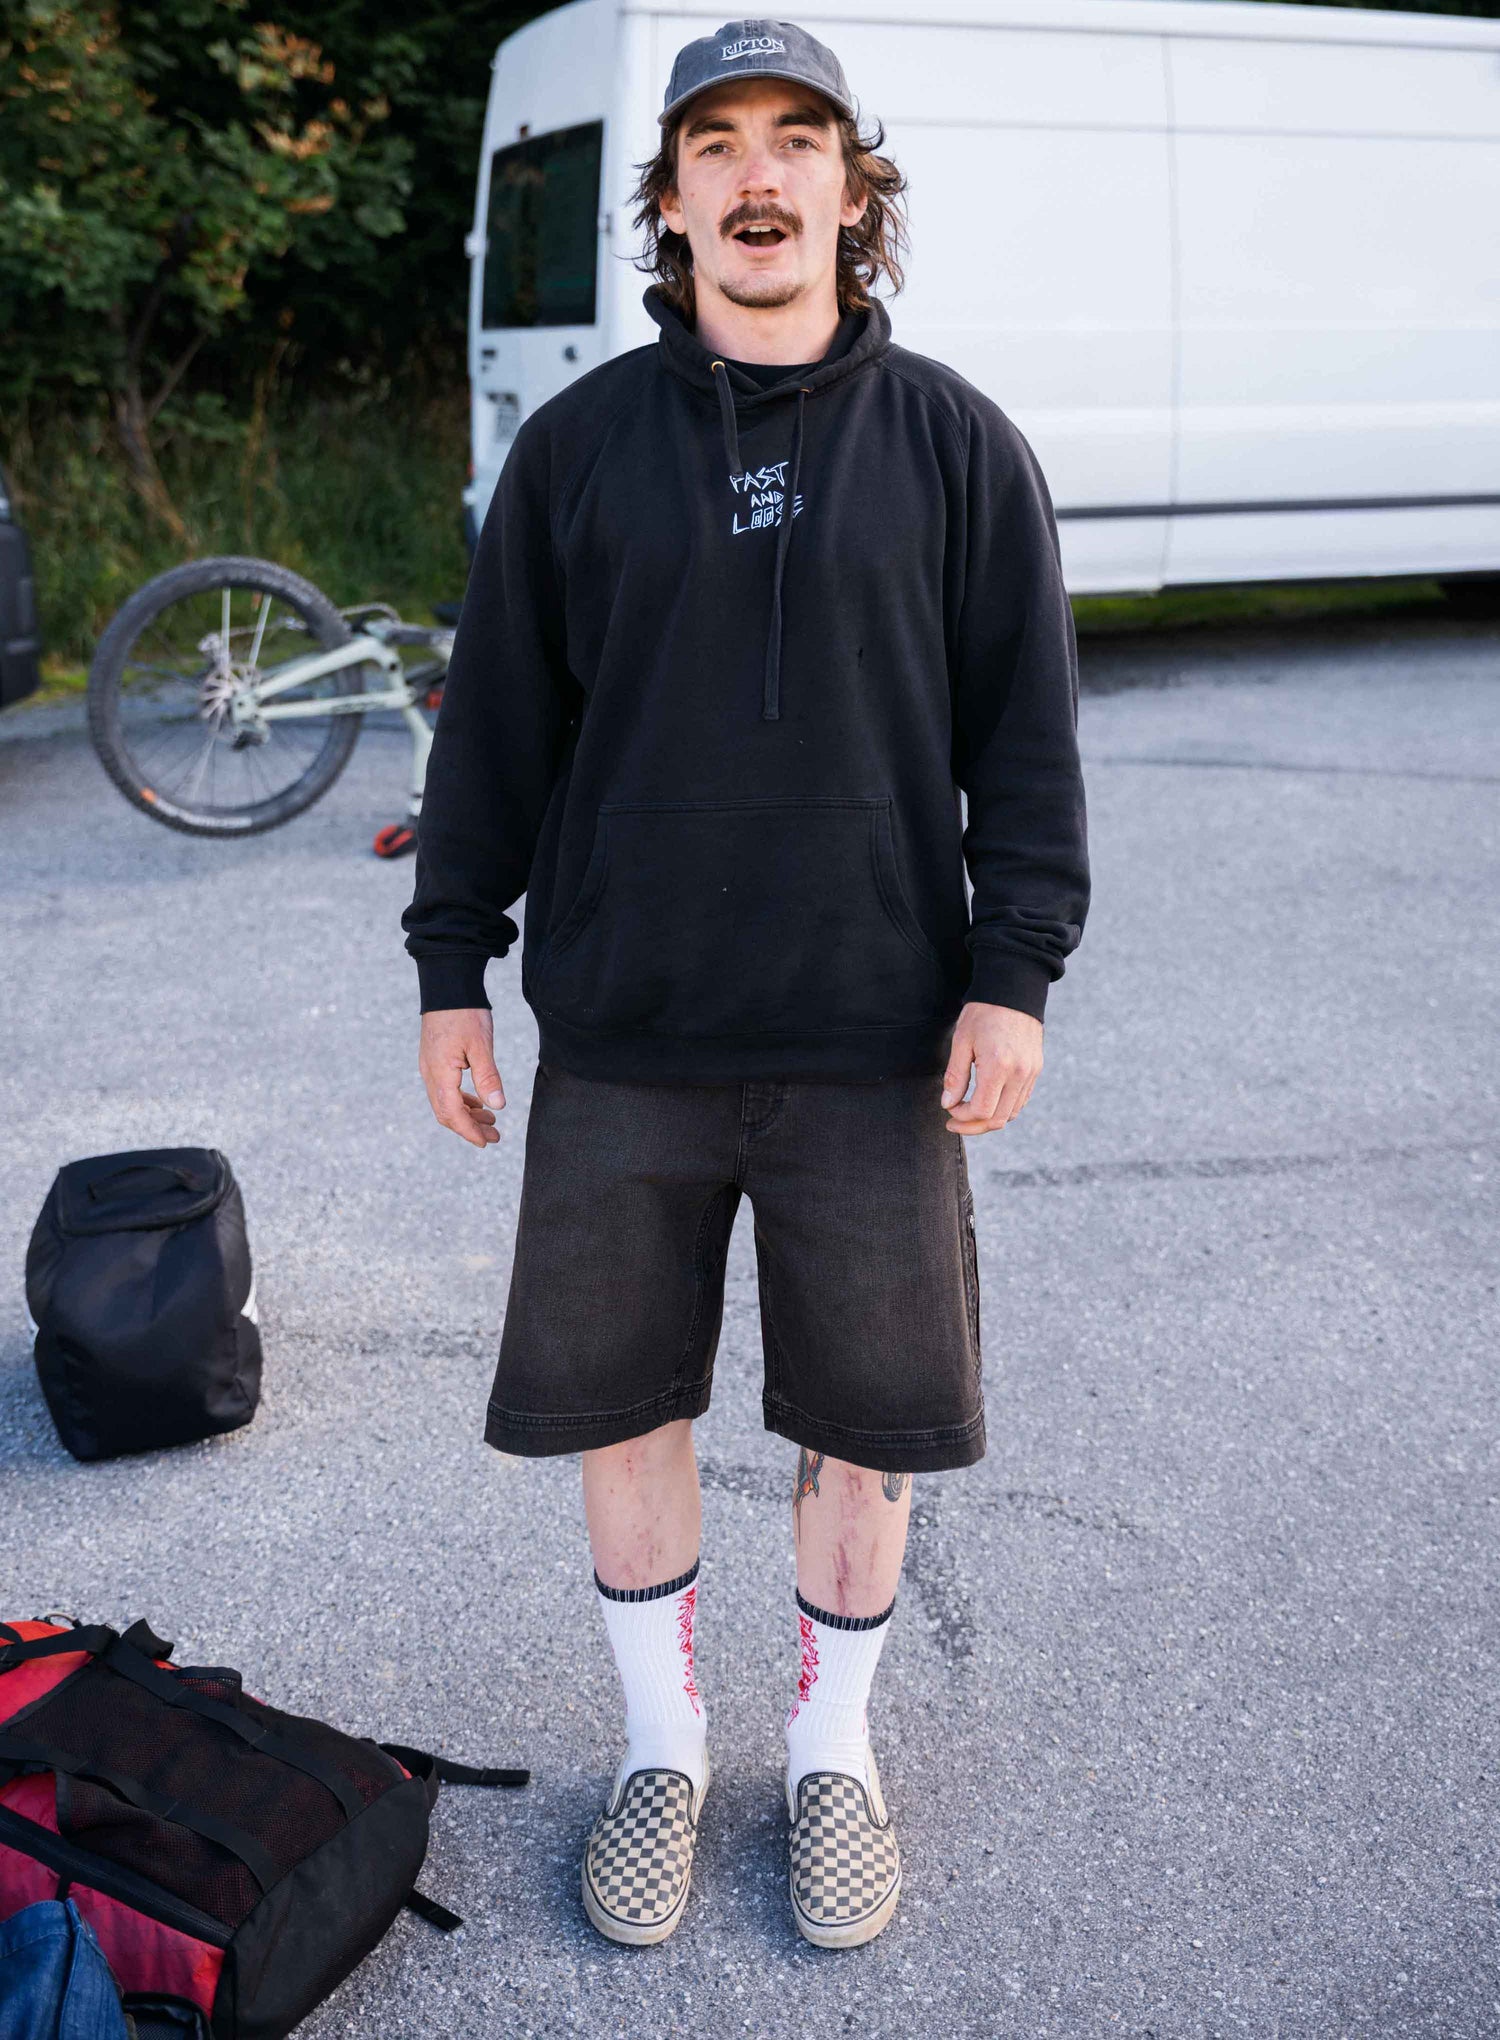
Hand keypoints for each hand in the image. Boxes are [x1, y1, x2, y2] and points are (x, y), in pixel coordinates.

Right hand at [418, 1008, 504, 1147]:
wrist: (447, 987)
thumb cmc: (465, 1013)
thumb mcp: (481, 1045)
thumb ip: (488, 1076)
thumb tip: (498, 1106)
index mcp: (440, 1073)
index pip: (452, 1113)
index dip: (469, 1131)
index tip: (487, 1142)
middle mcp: (430, 1074)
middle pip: (446, 1113)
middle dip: (469, 1128)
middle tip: (494, 1136)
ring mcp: (430, 1067)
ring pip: (445, 1103)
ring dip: (467, 1115)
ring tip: (491, 1121)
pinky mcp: (435, 1061)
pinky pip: (445, 1090)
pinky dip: (461, 1101)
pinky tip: (478, 1103)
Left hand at [940, 1002, 1042, 1134]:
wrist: (1013, 992)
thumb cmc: (984, 1013)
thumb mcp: (961, 1041)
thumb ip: (955, 1076)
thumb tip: (948, 1104)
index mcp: (998, 1066)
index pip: (981, 1111)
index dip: (962, 1117)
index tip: (949, 1108)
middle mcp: (1019, 1074)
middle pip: (997, 1119)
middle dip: (973, 1126)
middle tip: (954, 1122)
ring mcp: (1030, 1074)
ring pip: (1011, 1114)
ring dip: (989, 1120)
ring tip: (969, 1114)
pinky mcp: (1035, 1070)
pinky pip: (1020, 1101)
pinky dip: (1003, 1108)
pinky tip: (987, 1102)